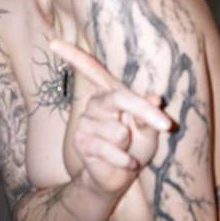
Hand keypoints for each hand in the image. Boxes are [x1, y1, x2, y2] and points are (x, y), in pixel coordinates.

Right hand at [49, 39, 170, 196]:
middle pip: (119, 98)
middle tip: (165, 125)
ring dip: (129, 145)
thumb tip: (154, 97)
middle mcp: (95, 104)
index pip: (91, 70)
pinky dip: (124, 159)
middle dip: (145, 113)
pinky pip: (110, 149)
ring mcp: (85, 122)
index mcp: (111, 94)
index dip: (74, 56)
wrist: (119, 178)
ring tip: (124, 150)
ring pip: (118, 130)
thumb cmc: (137, 147)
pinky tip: (124, 162)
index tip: (53, 43)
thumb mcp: (150, 132)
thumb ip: (150, 117)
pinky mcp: (81, 142)